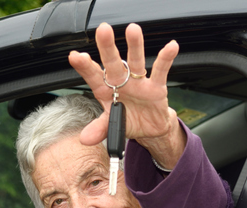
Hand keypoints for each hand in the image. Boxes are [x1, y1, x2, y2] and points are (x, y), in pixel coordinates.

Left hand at [69, 23, 185, 167]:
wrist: (149, 127)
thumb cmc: (127, 120)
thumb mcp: (112, 126)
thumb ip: (99, 129)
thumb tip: (84, 139)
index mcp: (107, 91)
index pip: (94, 77)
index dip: (84, 67)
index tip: (75, 56)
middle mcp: (121, 82)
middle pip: (113, 63)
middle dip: (107, 48)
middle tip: (103, 30)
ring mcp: (139, 82)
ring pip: (136, 61)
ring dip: (135, 46)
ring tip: (133, 29)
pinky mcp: (157, 87)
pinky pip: (161, 71)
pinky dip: (166, 59)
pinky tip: (171, 46)